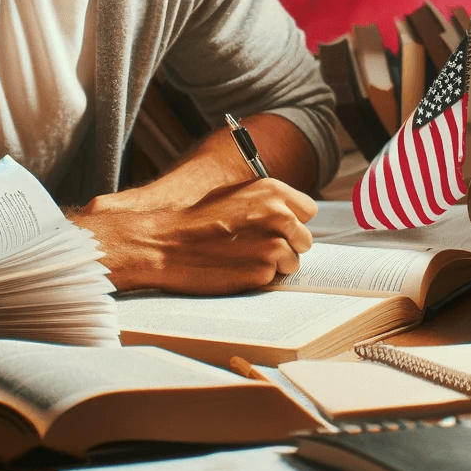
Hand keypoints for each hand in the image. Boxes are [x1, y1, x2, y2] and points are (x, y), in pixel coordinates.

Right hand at [70, 177, 316, 293]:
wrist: (162, 243)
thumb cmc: (194, 221)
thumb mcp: (233, 196)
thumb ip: (266, 203)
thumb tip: (291, 216)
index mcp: (272, 191)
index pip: (308, 211)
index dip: (292, 222)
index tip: (276, 228)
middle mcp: (279, 215)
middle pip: (304, 239)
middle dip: (286, 245)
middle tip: (253, 247)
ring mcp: (273, 245)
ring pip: (292, 262)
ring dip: (273, 265)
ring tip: (241, 258)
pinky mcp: (262, 271)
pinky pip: (273, 278)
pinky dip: (258, 278)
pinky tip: (234, 270)